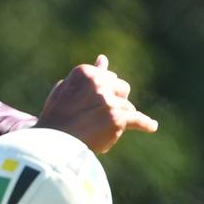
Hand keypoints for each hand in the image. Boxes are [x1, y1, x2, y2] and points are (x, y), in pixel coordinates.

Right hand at [37, 54, 157, 152]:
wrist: (52, 144)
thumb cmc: (56, 119)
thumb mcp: (66, 91)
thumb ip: (88, 74)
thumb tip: (104, 58)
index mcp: (84, 73)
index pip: (107, 77)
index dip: (104, 91)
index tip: (97, 103)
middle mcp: (98, 83)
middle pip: (122, 88)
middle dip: (116, 100)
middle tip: (102, 115)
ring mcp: (108, 101)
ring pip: (127, 107)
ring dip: (120, 118)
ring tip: (106, 130)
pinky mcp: (117, 119)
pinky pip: (138, 120)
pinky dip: (145, 124)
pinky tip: (151, 126)